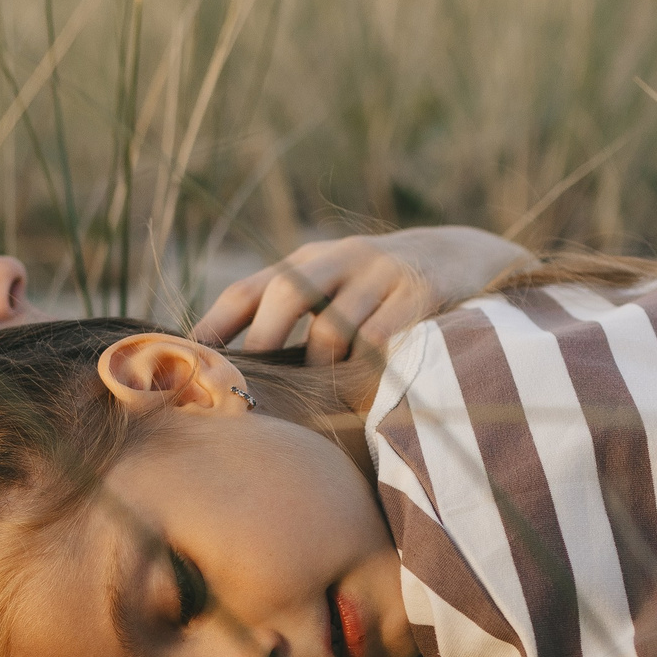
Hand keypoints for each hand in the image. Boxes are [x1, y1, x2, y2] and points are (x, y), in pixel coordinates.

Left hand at [191, 227, 527, 364]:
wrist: (468, 258)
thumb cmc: (383, 293)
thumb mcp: (335, 289)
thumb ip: (291, 320)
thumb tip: (229, 374)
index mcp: (310, 260)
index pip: (250, 288)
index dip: (215, 325)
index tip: (188, 361)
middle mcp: (342, 258)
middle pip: (287, 293)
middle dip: (264, 344)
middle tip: (251, 389)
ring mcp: (382, 273)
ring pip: (333, 328)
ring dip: (320, 369)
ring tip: (319, 399)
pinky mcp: (421, 293)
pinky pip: (381, 342)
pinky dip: (365, 371)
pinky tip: (361, 393)